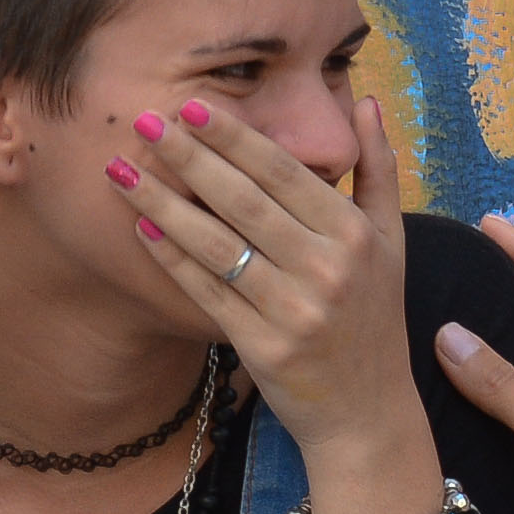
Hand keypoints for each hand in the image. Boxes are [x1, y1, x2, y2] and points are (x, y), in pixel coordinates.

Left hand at [120, 95, 442, 513]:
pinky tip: (141, 229)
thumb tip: (364, 101)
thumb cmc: (374, 318)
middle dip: (190, 157)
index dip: (236, 138)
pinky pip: (207, 292)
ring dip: (163, 203)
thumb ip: (379, 170)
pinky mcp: (264, 346)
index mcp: (356, 235)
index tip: (193, 105)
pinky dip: (172, 259)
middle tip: (144, 120)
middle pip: (245, 201)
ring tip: (121, 169)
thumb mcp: (392, 242)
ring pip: (217, 244)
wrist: (368, 411)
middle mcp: (329, 269)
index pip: (286, 172)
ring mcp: (295, 310)